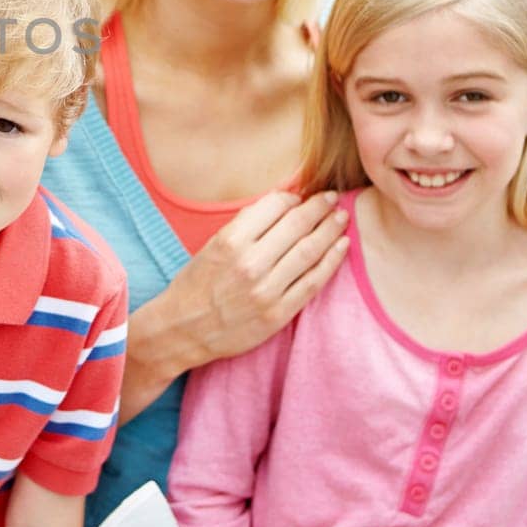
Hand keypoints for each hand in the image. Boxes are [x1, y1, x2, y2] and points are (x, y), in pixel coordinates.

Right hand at [160, 190, 349, 370]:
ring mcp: (267, 290)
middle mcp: (250, 263)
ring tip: (341, 218)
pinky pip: (313, 282)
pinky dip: (331, 262)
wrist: (185, 329)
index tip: (301, 197)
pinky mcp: (279, 313)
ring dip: (330, 230)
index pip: (273, 207)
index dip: (292, 198)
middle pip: (296, 225)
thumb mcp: (212, 245)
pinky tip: (342, 247)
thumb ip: (244, 225)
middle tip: (333, 198)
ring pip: (310, 252)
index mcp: (230, 240)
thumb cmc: (197, 284)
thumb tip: (280, 205)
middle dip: (319, 208)